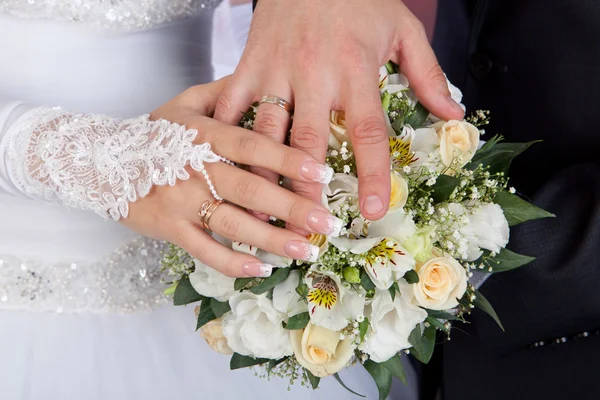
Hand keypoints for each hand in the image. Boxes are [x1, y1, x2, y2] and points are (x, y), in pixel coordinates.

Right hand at [122, 78, 340, 277]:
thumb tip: (257, 79)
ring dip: (273, 240)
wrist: (101, 162)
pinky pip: (205, 251)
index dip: (290, 160)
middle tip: (327, 223)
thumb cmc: (153, 134)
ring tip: (306, 250)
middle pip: (251, 190)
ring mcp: (181, 202)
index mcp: (204, 136)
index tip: (323, 174)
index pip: (254, 147)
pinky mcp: (169, 229)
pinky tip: (262, 269)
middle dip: (293, 208)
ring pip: (233, 224)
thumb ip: (222, 92)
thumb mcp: (184, 104)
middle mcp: (195, 169)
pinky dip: (233, 263)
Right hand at [214, 0, 463, 222]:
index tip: (373, 211)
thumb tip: (453, 114)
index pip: (367, 132)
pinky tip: (221, 165)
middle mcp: (314, 75)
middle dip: (306, 189)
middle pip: (309, 143)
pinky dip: (226, 134)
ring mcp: (276, 70)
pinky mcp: (248, 63)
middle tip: (306, 228)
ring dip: (263, 175)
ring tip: (260, 212)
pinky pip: (232, 103)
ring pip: (266, 131)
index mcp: (355, 70)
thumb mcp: (402, 28)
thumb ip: (428, 74)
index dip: (372, 175)